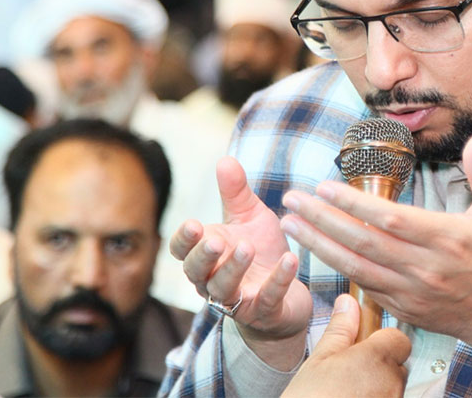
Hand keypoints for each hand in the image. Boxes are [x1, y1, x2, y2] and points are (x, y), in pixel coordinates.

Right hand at [169, 156, 312, 369]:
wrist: (288, 292)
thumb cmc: (261, 251)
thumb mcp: (250, 217)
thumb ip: (235, 193)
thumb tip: (225, 159)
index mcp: (206, 255)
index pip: (182, 251)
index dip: (184, 240)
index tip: (194, 224)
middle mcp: (214, 280)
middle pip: (197, 272)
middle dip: (204, 256)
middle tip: (218, 240)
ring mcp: (237, 299)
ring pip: (225, 289)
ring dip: (235, 269)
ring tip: (249, 248)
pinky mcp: (265, 312)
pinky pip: (268, 299)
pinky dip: (278, 280)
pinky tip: (290, 259)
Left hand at [279, 135, 471, 356]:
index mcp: (447, 237)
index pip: (390, 218)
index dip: (353, 203)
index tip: (323, 186)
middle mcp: (425, 267)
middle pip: (363, 242)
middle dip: (322, 220)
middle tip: (291, 200)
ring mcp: (412, 291)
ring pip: (356, 268)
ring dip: (319, 246)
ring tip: (290, 225)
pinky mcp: (405, 308)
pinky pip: (365, 288)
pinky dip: (338, 270)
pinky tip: (316, 252)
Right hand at [282, 294, 410, 397]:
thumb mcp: (319, 360)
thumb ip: (340, 330)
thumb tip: (348, 303)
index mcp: (377, 359)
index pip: (399, 340)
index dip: (381, 341)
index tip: (362, 346)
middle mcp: (393, 384)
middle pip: (397, 366)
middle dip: (377, 367)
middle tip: (347, 374)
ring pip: (392, 390)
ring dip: (375, 389)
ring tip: (345, 394)